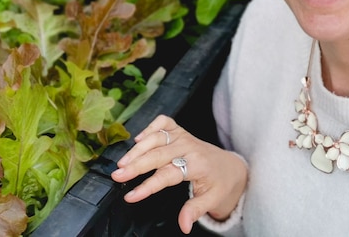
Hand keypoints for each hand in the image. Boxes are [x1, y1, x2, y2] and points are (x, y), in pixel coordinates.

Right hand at [110, 115, 247, 233]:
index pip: (167, 175)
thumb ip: (195, 210)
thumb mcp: (212, 200)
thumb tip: (184, 225)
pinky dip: (149, 127)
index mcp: (197, 164)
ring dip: (137, 149)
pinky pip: (163, 123)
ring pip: (156, 137)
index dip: (147, 186)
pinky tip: (138, 139)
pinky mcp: (180, 131)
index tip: (131, 196)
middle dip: (135, 165)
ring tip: (121, 163)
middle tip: (117, 175)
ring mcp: (184, 136)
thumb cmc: (220, 183)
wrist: (230, 167)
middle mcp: (189, 147)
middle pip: (157, 154)